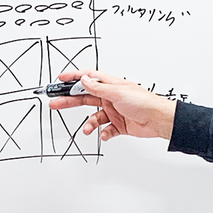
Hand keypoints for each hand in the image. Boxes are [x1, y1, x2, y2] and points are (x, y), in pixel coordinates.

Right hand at [48, 70, 176, 140]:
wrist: (158, 120)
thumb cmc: (143, 102)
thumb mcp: (117, 93)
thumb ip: (98, 88)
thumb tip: (83, 79)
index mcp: (110, 85)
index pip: (88, 78)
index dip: (73, 78)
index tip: (60, 80)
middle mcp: (110, 97)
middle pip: (85, 97)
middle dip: (70, 101)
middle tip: (55, 103)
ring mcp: (114, 111)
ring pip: (94, 117)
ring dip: (89, 124)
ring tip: (87, 129)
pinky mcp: (119, 124)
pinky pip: (106, 129)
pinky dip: (103, 133)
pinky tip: (105, 134)